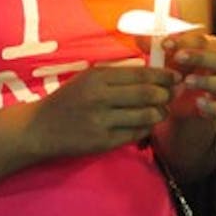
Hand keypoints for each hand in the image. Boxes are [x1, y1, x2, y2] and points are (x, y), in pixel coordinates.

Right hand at [27, 65, 177, 157]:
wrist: (40, 128)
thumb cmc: (67, 100)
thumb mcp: (87, 78)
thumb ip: (115, 75)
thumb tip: (149, 72)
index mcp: (97, 77)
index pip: (139, 74)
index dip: (161, 75)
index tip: (175, 76)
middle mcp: (100, 98)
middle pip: (146, 94)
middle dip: (165, 94)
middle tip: (173, 94)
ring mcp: (102, 121)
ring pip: (144, 116)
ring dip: (159, 113)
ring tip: (162, 110)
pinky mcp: (103, 142)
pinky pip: (135, 134)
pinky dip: (145, 128)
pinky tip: (146, 124)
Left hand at [160, 31, 215, 121]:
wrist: (179, 106)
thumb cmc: (175, 72)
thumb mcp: (164, 59)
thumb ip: (154, 48)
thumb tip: (139, 38)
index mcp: (210, 49)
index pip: (204, 40)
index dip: (186, 40)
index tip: (165, 44)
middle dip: (200, 56)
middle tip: (179, 57)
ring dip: (208, 81)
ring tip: (187, 81)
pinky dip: (214, 108)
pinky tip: (199, 105)